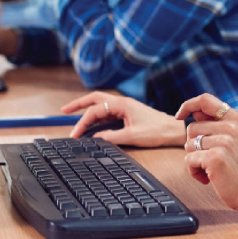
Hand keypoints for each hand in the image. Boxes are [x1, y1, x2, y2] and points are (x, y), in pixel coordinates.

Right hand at [62, 91, 186, 147]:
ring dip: (87, 109)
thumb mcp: (132, 136)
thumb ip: (111, 136)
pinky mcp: (128, 113)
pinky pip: (107, 112)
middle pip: (94, 99)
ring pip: (101, 104)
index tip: (74, 135)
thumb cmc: (157, 131)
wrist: (174, 130)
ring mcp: (124, 107)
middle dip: (78, 104)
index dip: (82, 122)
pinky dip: (96, 116)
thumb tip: (94, 139)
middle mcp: (121, 102)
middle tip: (63, 110)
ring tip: (73, 115)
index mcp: (122, 104)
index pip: (95, 110)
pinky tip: (91, 124)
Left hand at [176, 93, 237, 217]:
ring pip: (189, 144)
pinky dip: (194, 171)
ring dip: (194, 160)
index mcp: (236, 119)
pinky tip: (208, 178)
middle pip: (192, 127)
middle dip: (194, 145)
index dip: (188, 105)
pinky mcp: (215, 158)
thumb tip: (193, 111)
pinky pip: (189, 160)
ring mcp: (224, 142)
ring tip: (210, 168)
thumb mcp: (235, 137)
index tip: (179, 115)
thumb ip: (217, 123)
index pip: (205, 100)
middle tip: (208, 158)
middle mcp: (231, 127)